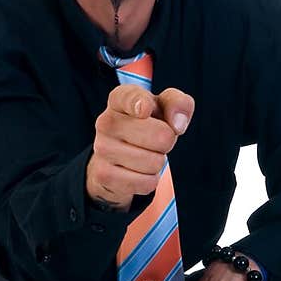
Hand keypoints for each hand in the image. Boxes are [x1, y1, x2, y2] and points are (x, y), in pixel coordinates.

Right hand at [86, 83, 194, 209]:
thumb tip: (178, 124)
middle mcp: (106, 121)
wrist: (118, 157)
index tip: (145, 109)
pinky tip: (138, 171)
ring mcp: (102, 148)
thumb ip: (178, 104)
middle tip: (156, 140)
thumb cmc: (147, 125)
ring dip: (157, 162)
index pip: (128, 97)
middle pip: (161, 136)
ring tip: (145, 154)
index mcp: (120, 99)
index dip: (139, 103)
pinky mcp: (103, 175)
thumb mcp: (164, 108)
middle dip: (167, 142)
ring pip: (154, 163)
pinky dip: (150, 180)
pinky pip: (146, 183)